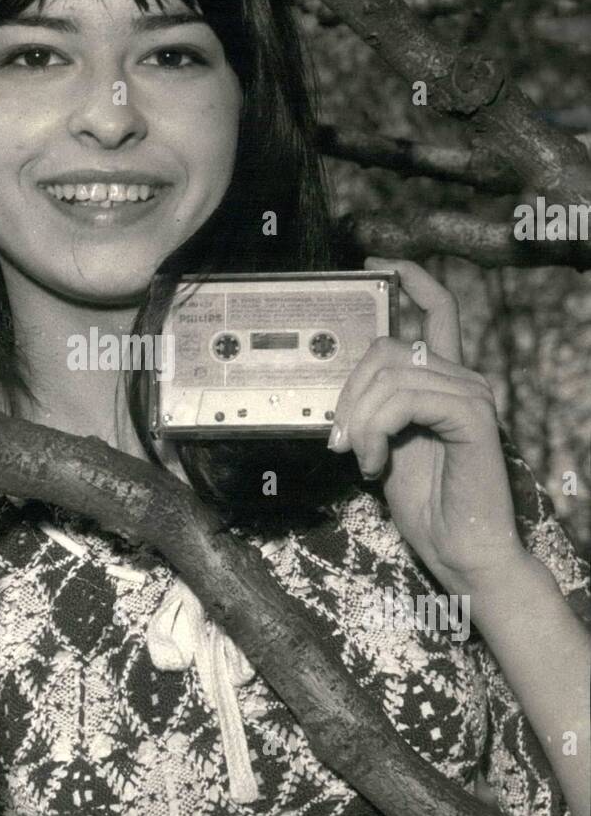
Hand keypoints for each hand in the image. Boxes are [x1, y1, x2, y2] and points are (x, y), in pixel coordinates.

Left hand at [328, 258, 525, 594]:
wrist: (462, 551)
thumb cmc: (427, 505)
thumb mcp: (386, 445)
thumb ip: (374, 408)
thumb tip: (341, 390)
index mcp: (444, 381)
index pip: (436, 309)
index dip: (410, 278)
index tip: (378, 264)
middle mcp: (463, 378)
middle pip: (388, 346)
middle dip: (349, 391)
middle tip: (342, 440)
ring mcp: (471, 393)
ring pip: (391, 373)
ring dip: (361, 420)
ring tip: (363, 459)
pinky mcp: (473, 415)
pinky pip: (405, 397)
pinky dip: (377, 430)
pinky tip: (376, 464)